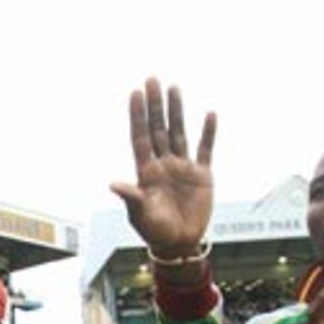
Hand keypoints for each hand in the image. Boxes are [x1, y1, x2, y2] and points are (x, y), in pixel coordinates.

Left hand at [110, 78, 215, 265]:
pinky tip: (209, 114)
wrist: (179, 244)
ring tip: (174, 88)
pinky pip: (205, 149)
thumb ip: (131, 198)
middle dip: (155, 105)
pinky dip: (208, 133)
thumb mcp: (141, 216)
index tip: (135, 93)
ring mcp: (182, 167)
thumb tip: (114, 185)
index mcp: (146, 172)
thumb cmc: (155, 232)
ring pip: (179, 132)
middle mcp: (163, 164)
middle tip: (152, 79)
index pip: (140, 137)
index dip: (137, 115)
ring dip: (177, 111)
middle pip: (158, 128)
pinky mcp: (202, 175)